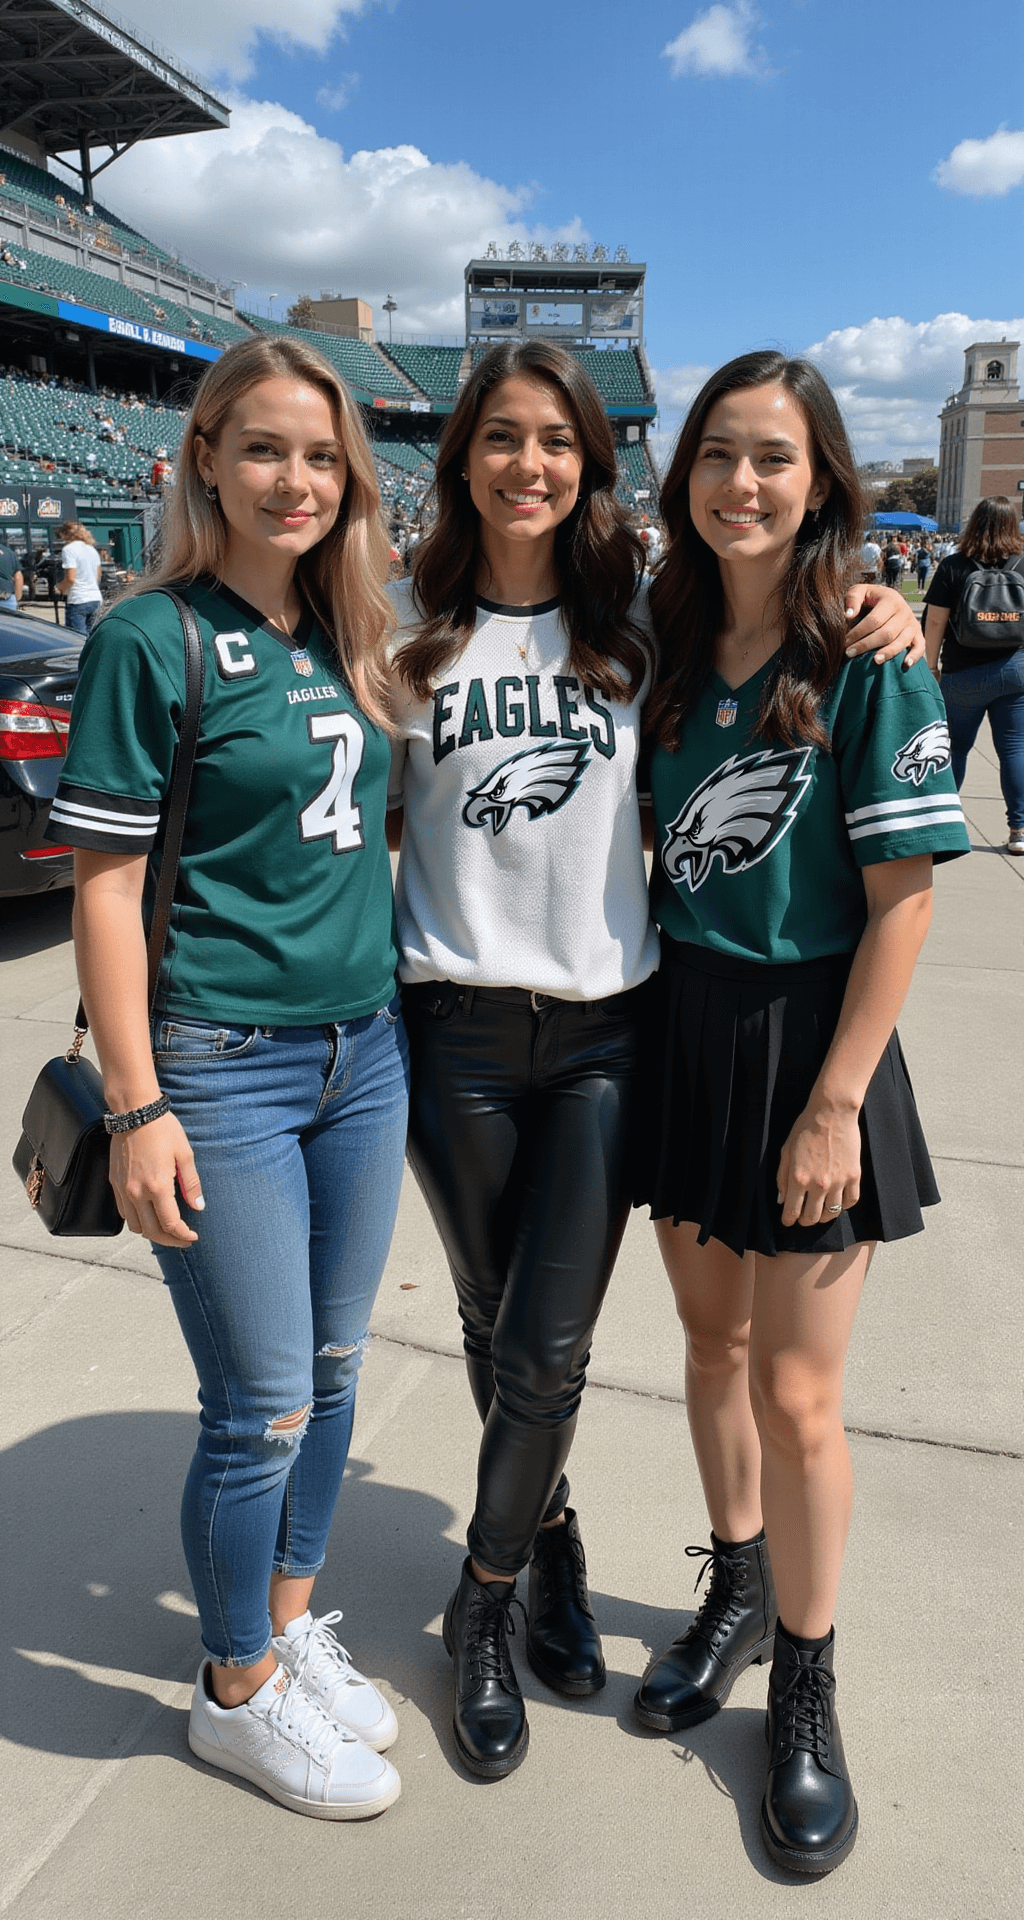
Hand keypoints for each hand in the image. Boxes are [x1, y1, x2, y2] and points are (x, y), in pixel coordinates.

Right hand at [109, 1112, 203, 1245]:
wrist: (135, 1113)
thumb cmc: (163, 1130)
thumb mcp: (185, 1155)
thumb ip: (191, 1184)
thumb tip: (198, 1206)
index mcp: (158, 1186)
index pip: (170, 1224)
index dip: (183, 1235)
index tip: (192, 1237)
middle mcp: (137, 1192)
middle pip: (151, 1232)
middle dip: (169, 1240)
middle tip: (182, 1240)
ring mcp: (123, 1189)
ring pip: (135, 1226)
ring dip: (151, 1232)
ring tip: (166, 1228)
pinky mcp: (114, 1183)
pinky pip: (124, 1212)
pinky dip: (137, 1220)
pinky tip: (149, 1214)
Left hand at [776, 1100, 861, 1227]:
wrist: (832, 1113)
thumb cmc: (805, 1129)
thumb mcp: (786, 1151)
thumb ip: (782, 1178)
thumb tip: (782, 1200)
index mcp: (798, 1178)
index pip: (792, 1212)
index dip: (788, 1220)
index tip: (788, 1221)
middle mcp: (818, 1184)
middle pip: (812, 1217)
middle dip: (804, 1221)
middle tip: (802, 1218)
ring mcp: (838, 1181)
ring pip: (831, 1213)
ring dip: (823, 1216)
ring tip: (819, 1211)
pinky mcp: (854, 1176)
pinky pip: (850, 1201)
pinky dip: (842, 1205)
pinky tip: (837, 1201)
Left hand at [843, 583, 924, 665]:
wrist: (888, 600)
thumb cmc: (870, 598)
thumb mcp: (860, 591)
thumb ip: (852, 599)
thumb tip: (849, 615)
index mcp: (891, 599)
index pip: (874, 620)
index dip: (858, 633)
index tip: (845, 642)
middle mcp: (905, 611)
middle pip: (887, 633)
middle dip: (867, 645)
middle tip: (850, 653)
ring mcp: (913, 624)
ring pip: (901, 642)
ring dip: (888, 653)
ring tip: (874, 661)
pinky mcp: (918, 634)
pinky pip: (920, 646)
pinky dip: (914, 656)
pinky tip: (905, 665)